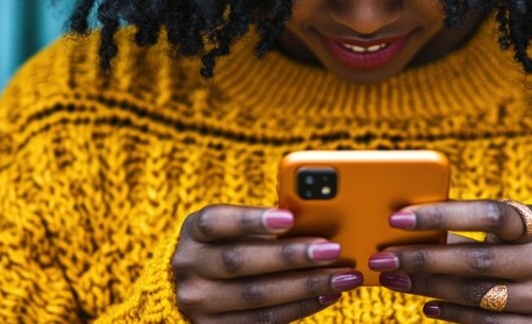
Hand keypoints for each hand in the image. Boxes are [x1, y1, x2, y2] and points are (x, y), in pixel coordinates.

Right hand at [172, 204, 362, 322]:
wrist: (195, 289)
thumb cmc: (229, 248)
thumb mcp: (235, 231)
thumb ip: (265, 226)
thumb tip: (318, 223)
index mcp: (194, 234)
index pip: (216, 222)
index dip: (251, 220)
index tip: (289, 218)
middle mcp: (189, 268)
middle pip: (241, 262)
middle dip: (291, 256)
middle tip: (332, 250)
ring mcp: (199, 303)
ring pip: (257, 296)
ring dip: (306, 286)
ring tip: (342, 277)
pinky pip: (264, 321)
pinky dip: (300, 307)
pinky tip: (327, 295)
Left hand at [369, 200, 531, 322]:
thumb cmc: (529, 246)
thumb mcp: (515, 229)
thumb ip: (471, 226)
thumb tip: (407, 227)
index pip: (488, 214)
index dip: (441, 215)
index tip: (398, 218)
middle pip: (476, 260)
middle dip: (422, 259)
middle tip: (382, 257)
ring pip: (475, 294)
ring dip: (427, 286)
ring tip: (393, 278)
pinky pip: (485, 322)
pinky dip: (452, 313)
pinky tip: (427, 304)